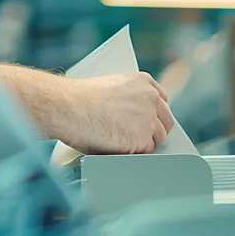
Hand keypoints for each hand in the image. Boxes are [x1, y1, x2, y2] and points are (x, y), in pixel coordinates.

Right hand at [59, 72, 173, 154]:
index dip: (156, 114)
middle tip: (142, 139)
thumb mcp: (110, 87)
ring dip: (145, 144)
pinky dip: (133, 153)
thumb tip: (132, 117)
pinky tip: (118, 149)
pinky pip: (144, 152)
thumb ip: (128, 98)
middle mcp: (151, 98)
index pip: (162, 101)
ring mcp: (148, 119)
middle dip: (156, 131)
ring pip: (158, 139)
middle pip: (166, 122)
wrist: (68, 107)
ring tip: (124, 145)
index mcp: (143, 82)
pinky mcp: (142, 139)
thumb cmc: (78, 98)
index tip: (152, 121)